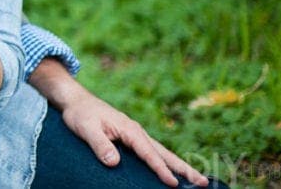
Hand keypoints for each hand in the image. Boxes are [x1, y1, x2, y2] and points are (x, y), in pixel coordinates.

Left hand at [59, 90, 208, 186]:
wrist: (76, 101)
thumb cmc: (80, 114)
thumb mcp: (86, 129)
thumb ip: (100, 144)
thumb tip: (114, 163)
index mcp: (129, 129)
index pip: (148, 153)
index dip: (161, 169)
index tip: (173, 183)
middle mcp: (137, 132)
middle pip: (164, 153)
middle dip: (183, 168)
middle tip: (204, 182)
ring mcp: (136, 135)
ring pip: (162, 153)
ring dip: (179, 166)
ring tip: (197, 180)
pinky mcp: (132, 138)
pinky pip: (152, 152)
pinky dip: (165, 162)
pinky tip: (170, 172)